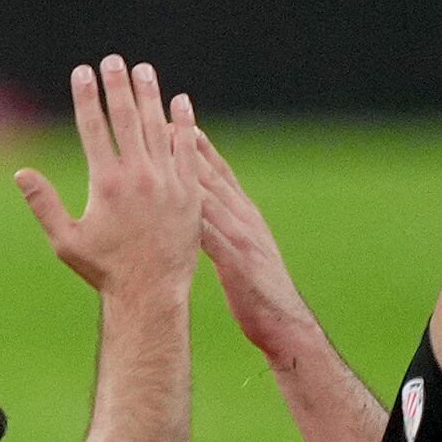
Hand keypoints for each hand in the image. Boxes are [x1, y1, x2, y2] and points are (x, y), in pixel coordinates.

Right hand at [14, 54, 196, 300]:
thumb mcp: (65, 240)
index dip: (86, 95)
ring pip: (158, 127)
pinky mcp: (191, 192)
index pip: (93, 126)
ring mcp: (167, 182)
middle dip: (118, 85)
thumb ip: (43, 203)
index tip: (82, 71)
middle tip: (113, 60)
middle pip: (126, 118)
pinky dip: (183, 123)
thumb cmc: (105, 270)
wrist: (152, 293)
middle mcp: (138, 176)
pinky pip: (187, 149)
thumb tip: (20, 173)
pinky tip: (180, 102)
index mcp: (105, 182)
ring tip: (144, 70)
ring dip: (150, 95)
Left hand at [162, 89, 306, 335]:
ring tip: (157, 155)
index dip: (197, 143)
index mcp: (245, 214)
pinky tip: (169, 208)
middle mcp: (245, 219)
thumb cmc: (257, 290)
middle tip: (157, 119)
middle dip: (184, 146)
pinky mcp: (238, 263)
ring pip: (209, 198)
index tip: (172, 118)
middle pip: (211, 175)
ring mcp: (243, 238)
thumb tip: (199, 209)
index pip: (220, 171)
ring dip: (183, 174)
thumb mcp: (244, 249)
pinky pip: (211, 236)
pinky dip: (191, 219)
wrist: (285, 324)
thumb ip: (225, 226)